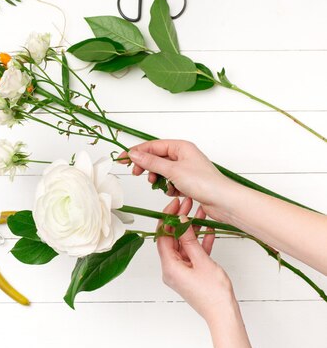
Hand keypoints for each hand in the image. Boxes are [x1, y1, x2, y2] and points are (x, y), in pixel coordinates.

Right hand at [117, 140, 233, 221]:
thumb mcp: (172, 170)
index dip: (137, 152)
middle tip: (136, 173)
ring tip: (159, 184)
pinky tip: (174, 192)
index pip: (153, 146)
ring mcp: (186, 169)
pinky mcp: (188, 182)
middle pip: (156, 157)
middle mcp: (183, 155)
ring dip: (158, 178)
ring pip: (162, 171)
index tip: (122, 159)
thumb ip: (151, 162)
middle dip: (147, 166)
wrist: (224, 201)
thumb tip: (133, 154)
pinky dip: (168, 187)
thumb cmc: (204, 183)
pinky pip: (170, 182)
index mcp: (181, 147)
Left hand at [157, 197, 235, 321]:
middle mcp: (171, 269)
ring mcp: (181, 271)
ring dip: (191, 229)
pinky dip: (198, 242)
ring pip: (183, 244)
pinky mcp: (191, 273)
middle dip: (180, 220)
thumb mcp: (202, 261)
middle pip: (172, 239)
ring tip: (199, 212)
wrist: (224, 315)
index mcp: (169, 267)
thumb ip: (190, 240)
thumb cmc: (213, 294)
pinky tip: (207, 230)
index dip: (167, 218)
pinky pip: (192, 253)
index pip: (162, 236)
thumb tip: (180, 222)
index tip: (175, 205)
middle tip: (187, 204)